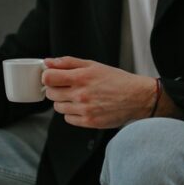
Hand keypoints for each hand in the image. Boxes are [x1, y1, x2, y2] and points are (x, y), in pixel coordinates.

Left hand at [42, 56, 157, 128]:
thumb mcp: (92, 65)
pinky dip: (72, 113)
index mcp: (81, 77)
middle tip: (67, 87)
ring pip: (58, 107)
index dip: (48, 76)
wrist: (136, 97)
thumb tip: (47, 62)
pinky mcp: (89, 122)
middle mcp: (81, 95)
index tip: (52, 77)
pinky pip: (68, 119)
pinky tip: (83, 107)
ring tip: (78, 97)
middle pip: (51, 94)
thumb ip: (67, 63)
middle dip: (55, 89)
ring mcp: (84, 110)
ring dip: (63, 102)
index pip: (48, 78)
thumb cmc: (115, 79)